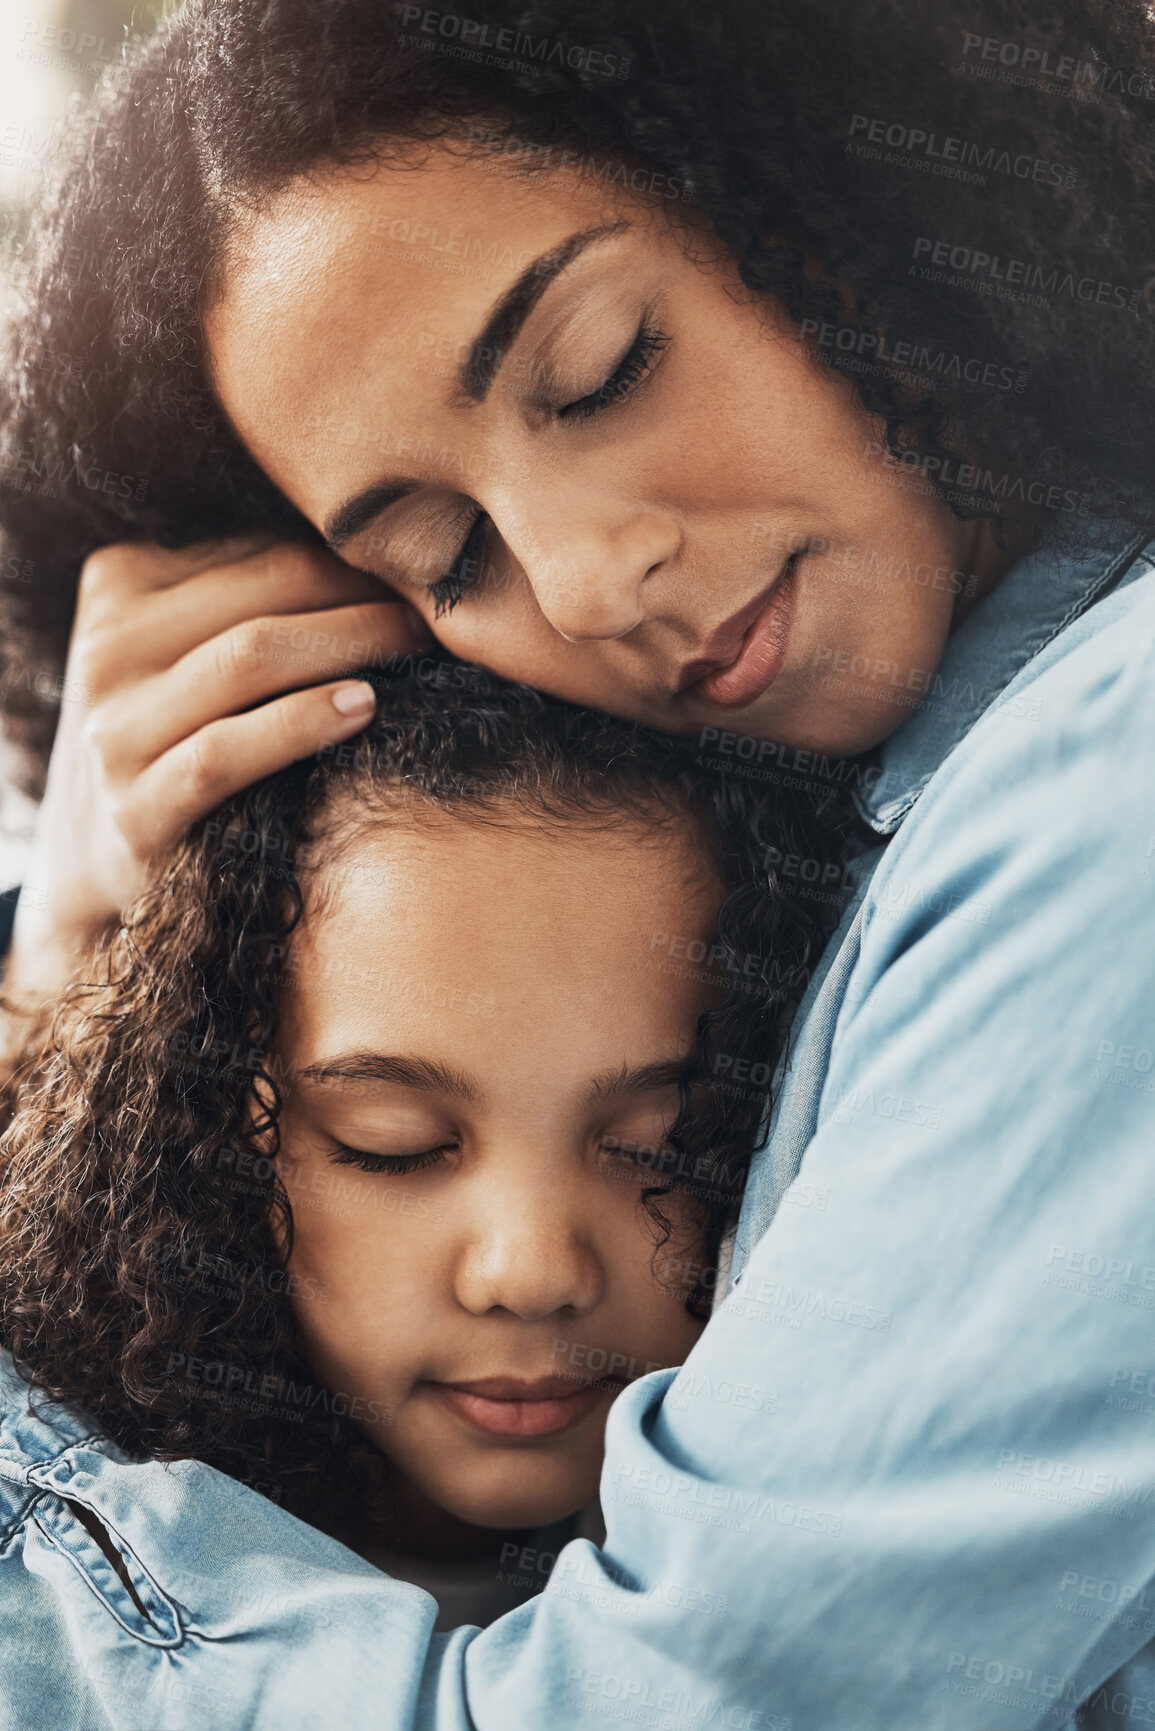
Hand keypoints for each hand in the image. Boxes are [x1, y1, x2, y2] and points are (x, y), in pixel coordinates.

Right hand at [3, 534, 432, 1012]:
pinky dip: (302, 723)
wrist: (96, 859)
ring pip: (248, 659)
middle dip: (363, 594)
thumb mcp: (188, 647)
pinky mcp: (136, 809)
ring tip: (415, 647)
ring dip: (349, 644)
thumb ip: (254, 596)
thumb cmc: (175, 734)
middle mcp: (107, 647)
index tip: (418, 577)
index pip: (261, 551)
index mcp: (120, 583)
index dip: (351, 559)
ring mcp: (113, 730)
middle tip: (435, 610)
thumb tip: (383, 554)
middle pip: (264, 595)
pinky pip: (226, 753)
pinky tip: (366, 708)